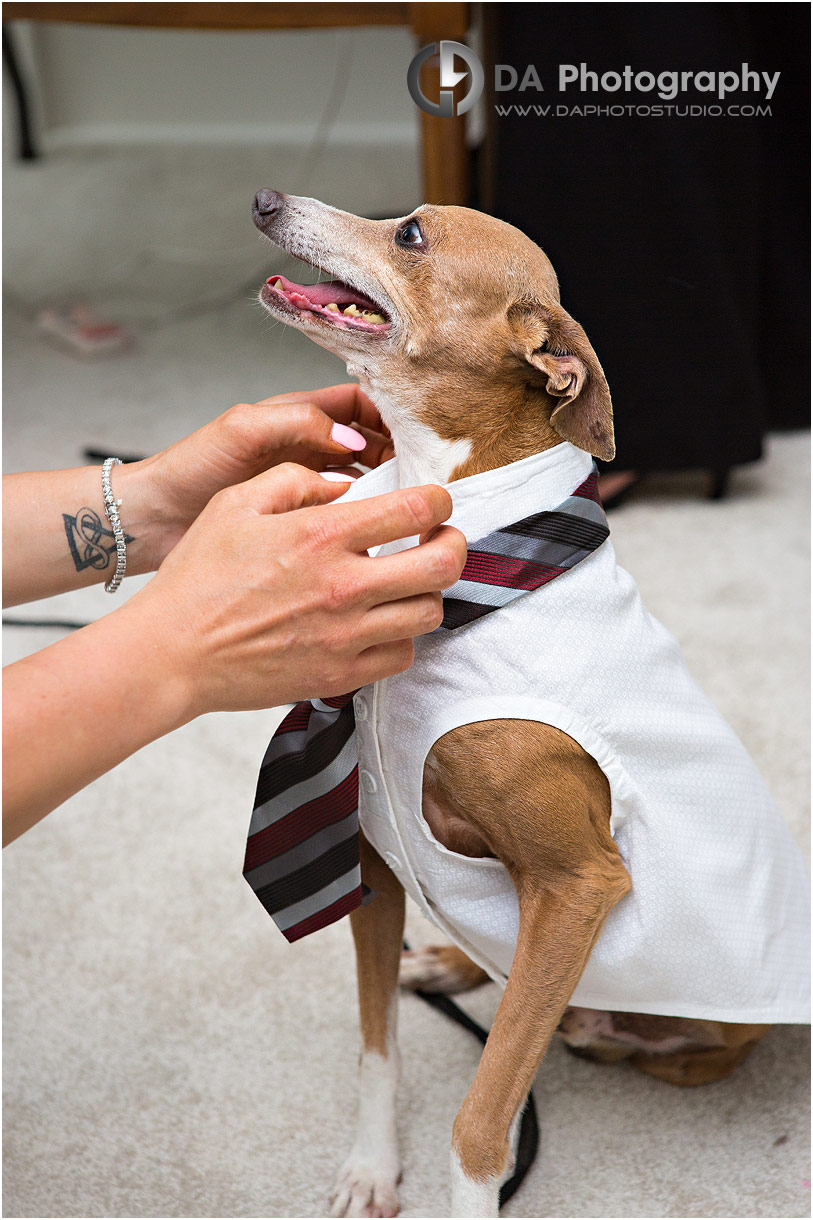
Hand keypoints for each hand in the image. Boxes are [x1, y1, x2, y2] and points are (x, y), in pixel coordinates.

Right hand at [124, 464, 465, 716]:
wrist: (171, 653)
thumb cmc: (197, 578)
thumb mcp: (234, 504)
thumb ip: (294, 480)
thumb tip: (342, 482)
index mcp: (321, 535)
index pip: (416, 509)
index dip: (439, 499)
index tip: (433, 502)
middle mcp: (343, 586)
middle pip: (442, 564)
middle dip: (454, 544)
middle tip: (441, 539)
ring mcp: (345, 636)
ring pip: (429, 612)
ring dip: (428, 592)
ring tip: (409, 583)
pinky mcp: (339, 674)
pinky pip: (401, 656)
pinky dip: (401, 637)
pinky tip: (381, 623)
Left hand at [126, 384, 393, 568]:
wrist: (158, 518)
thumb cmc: (191, 468)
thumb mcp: (242, 430)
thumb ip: (297, 422)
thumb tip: (352, 438)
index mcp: (297, 414)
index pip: (360, 401)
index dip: (390, 410)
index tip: (417, 430)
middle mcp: (307, 444)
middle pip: (371, 438)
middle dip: (400, 448)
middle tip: (424, 470)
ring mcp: (306, 480)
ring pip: (364, 474)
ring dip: (387, 482)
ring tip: (408, 498)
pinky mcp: (300, 515)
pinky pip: (345, 507)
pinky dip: (366, 512)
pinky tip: (378, 524)